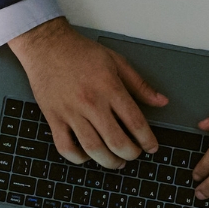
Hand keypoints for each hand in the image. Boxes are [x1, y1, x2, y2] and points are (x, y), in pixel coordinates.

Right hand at [5, 18, 169, 167]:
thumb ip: (140, 85)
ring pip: (93, 149)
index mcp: (109, 88)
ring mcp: (71, 113)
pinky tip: (87, 155)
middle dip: (130, 154)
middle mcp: (91, 102)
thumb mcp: (116, 62)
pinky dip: (78, 158)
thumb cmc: (80, 52)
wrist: (47, 45)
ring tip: (116, 161)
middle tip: (134, 154)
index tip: (151, 147)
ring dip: (109, 161)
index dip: (147, 140)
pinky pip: (66, 148)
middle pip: (116, 141)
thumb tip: (161, 101)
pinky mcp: (54, 118)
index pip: (135, 122)